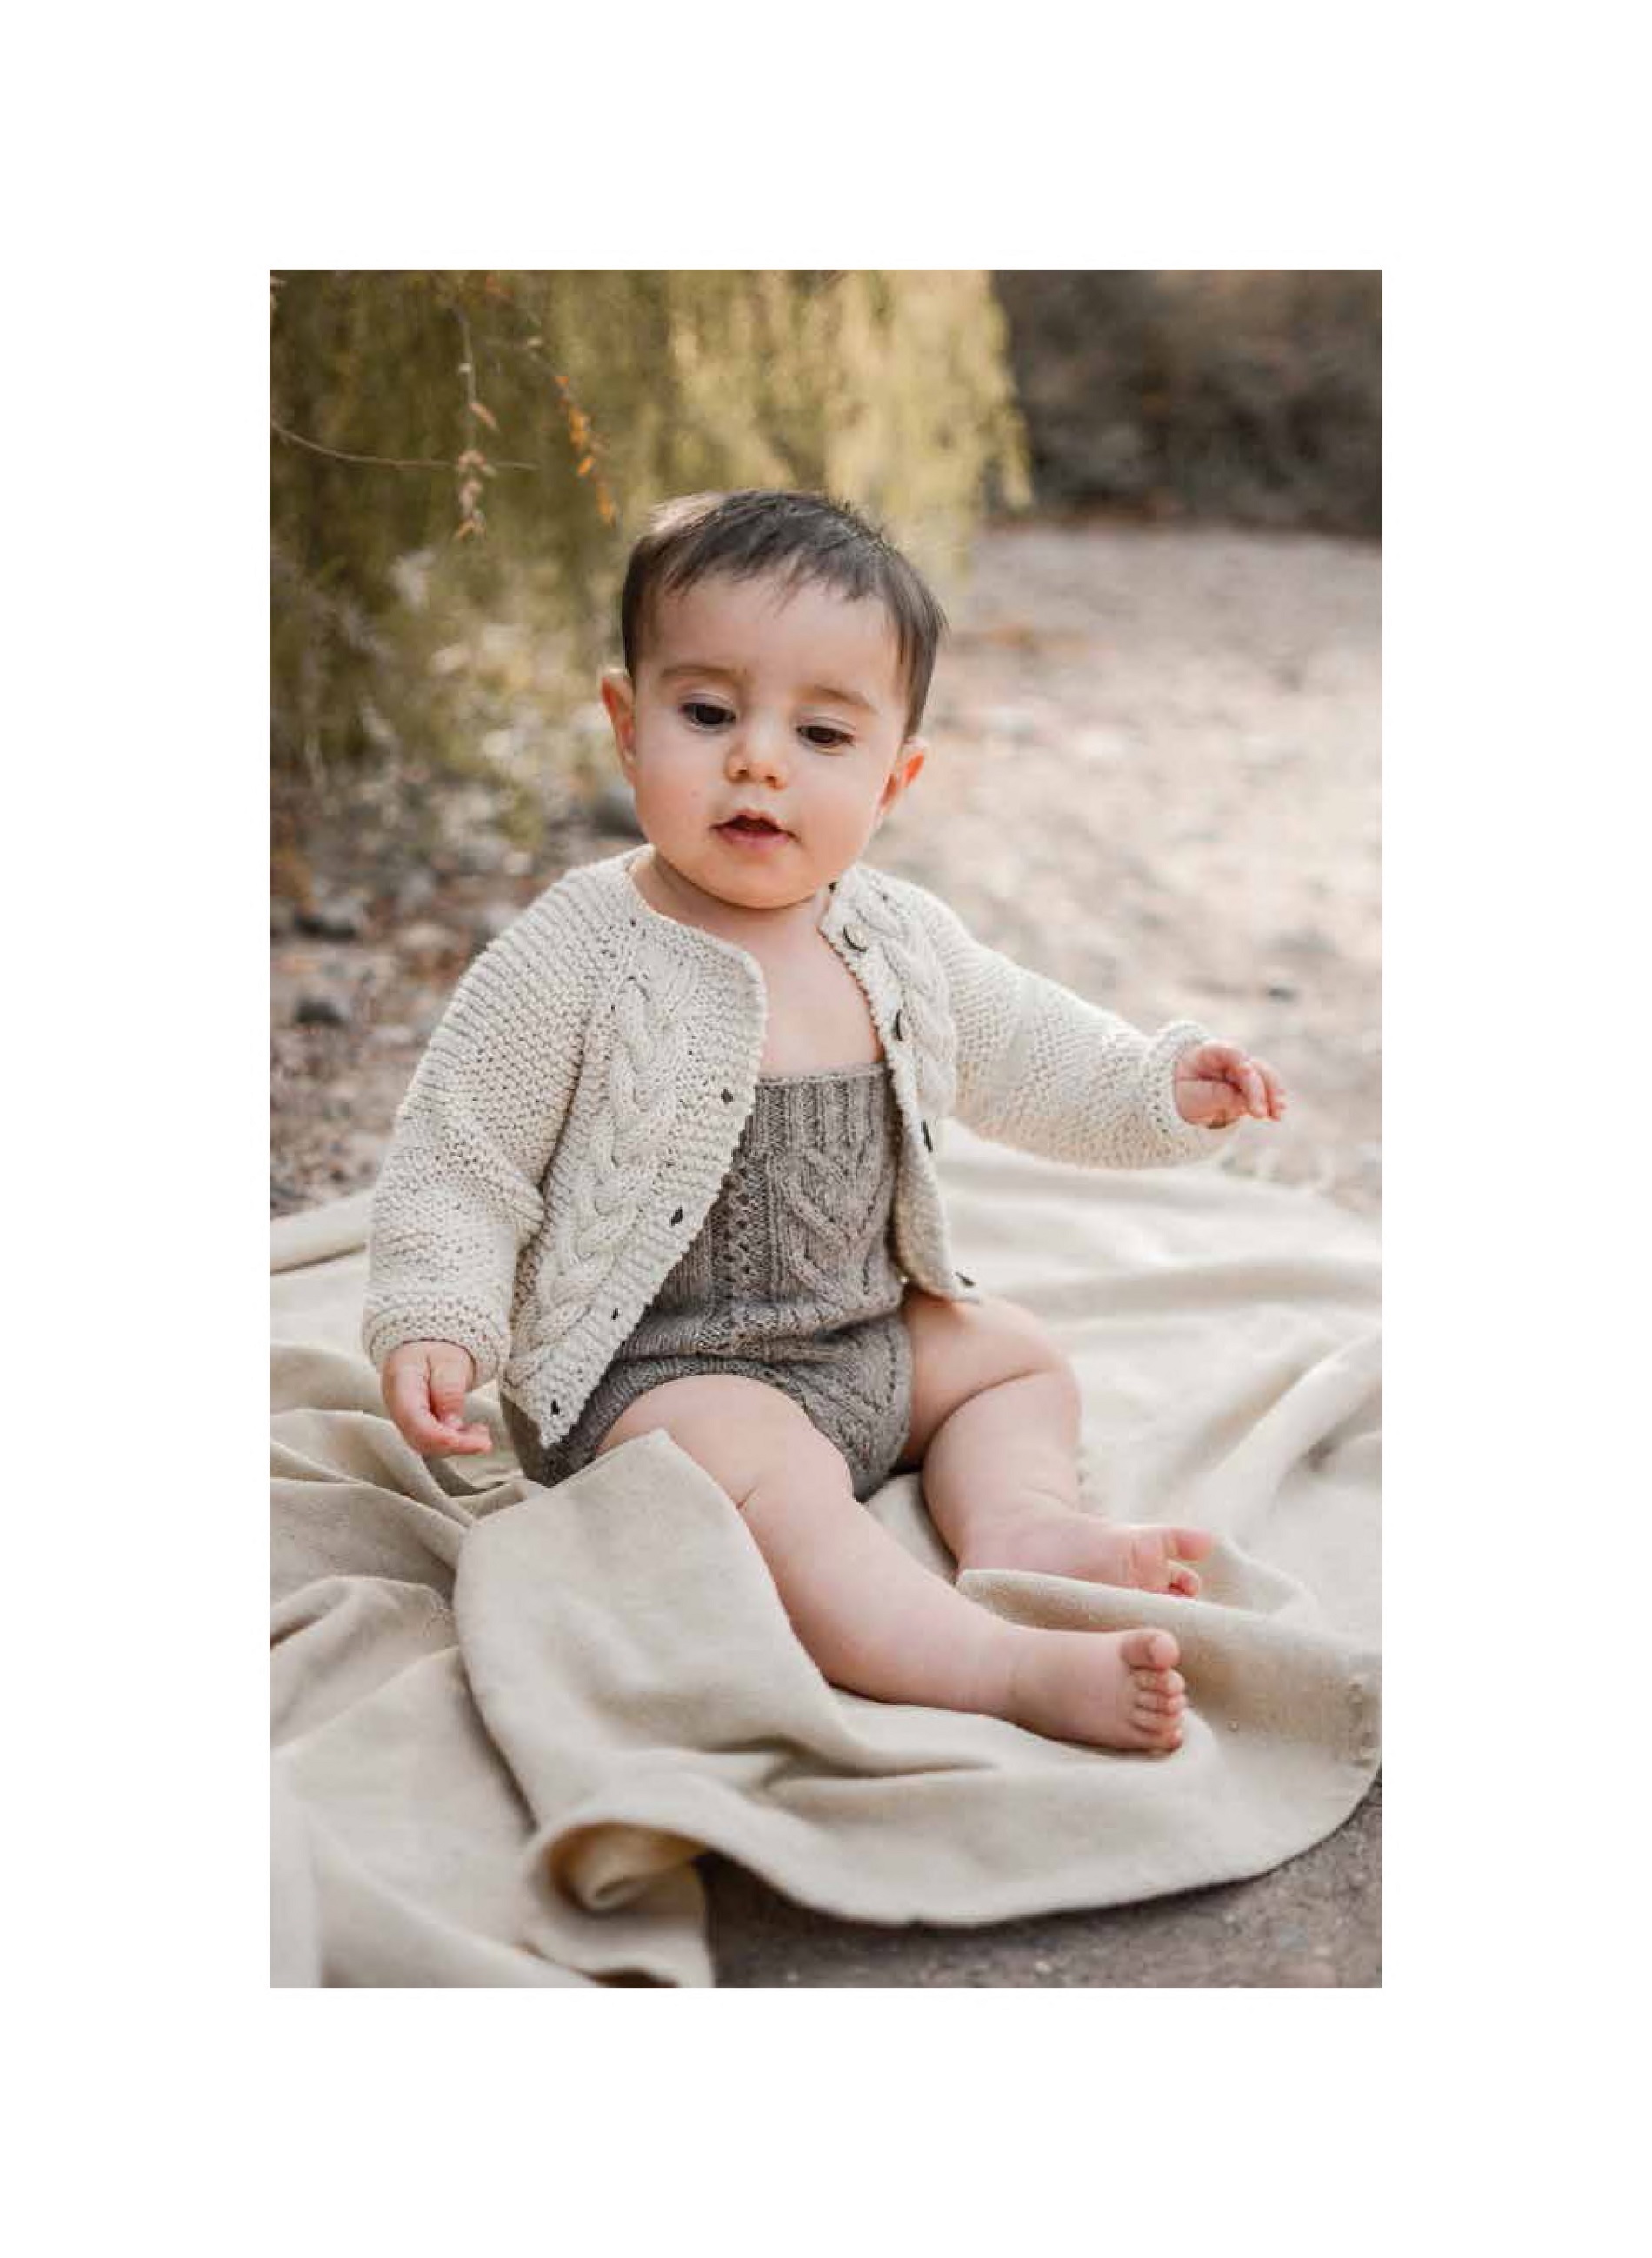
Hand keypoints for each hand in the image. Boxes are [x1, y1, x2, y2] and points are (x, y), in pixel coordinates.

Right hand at [381, 1339, 494, 1454]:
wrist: (426, 1344)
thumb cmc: (434, 1348)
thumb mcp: (449, 1360)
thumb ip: (450, 1390)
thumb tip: (451, 1425)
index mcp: (400, 1383)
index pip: (414, 1420)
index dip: (439, 1437)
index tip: (465, 1441)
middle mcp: (397, 1406)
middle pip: (419, 1438)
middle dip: (453, 1445)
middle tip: (482, 1442)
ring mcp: (405, 1418)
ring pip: (427, 1444)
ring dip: (457, 1445)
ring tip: (481, 1435)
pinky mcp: (417, 1425)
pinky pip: (433, 1441)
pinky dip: (455, 1442)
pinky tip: (473, 1433)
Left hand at [1174, 1041, 1286, 1128]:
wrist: (1185, 1098)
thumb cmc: (1185, 1092)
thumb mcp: (1191, 1097)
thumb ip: (1216, 1096)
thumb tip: (1243, 1100)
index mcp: (1210, 1053)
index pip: (1230, 1052)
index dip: (1241, 1061)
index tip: (1246, 1072)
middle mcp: (1232, 1060)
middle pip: (1253, 1067)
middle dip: (1259, 1089)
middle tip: (1259, 1113)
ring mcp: (1244, 1073)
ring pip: (1265, 1077)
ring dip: (1273, 1095)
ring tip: (1276, 1115)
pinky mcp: (1251, 1088)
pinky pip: (1267, 1091)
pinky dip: (1272, 1102)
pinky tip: (1276, 1115)